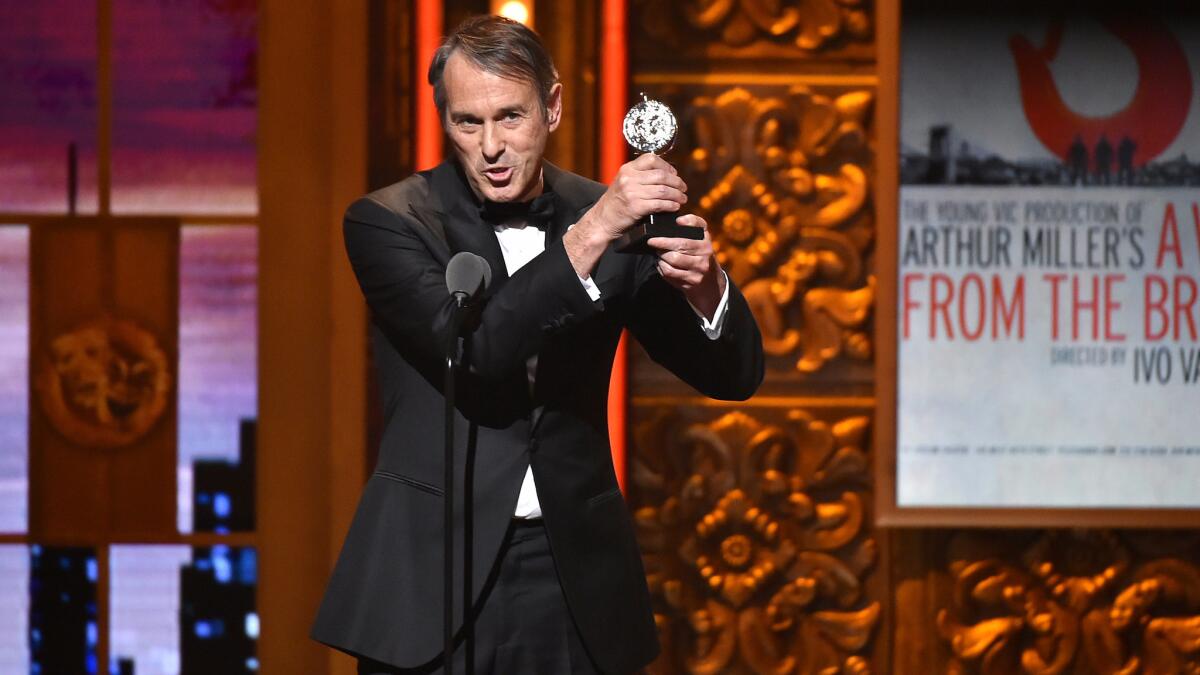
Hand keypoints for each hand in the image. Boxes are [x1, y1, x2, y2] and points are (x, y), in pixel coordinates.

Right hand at [565, 153, 687, 277]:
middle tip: (683, 188)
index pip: (652, 159)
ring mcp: (632, 192)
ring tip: (682, 199)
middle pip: (661, 175)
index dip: (667, 166)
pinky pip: (660, 204)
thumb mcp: (623, 183)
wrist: (602, 221)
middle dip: (677, 182)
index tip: (674, 174)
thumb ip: (640, 177)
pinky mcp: (636, 207)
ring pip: (663, 190)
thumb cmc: (615, 204)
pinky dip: (670, 205)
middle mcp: (629, 178)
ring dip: (677, 195)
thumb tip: (666, 175)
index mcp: (627, 169)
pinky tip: (674, 207)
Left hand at [647, 214, 726, 319]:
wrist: (711, 284)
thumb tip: (679, 220)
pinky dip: (661, 267)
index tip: (675, 223)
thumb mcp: (702, 239)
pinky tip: (660, 263)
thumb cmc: (701, 256)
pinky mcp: (690, 281)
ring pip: (673, 259)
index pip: (696, 229)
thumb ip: (693, 224)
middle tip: (651, 241)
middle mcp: (705, 254)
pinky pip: (670, 272)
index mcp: (706, 241)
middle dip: (662, 242)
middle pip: (680, 245)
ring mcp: (698, 269)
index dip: (686, 223)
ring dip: (661, 255)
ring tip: (657, 253)